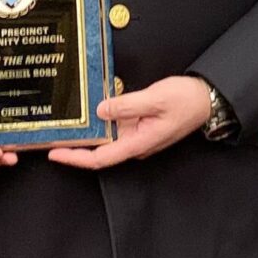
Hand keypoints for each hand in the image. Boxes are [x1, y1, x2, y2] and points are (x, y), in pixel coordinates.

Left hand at [48, 75, 208, 169]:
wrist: (207, 99)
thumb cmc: (186, 100)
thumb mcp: (156, 98)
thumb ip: (127, 105)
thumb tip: (100, 110)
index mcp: (138, 143)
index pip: (100, 158)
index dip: (75, 158)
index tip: (55, 152)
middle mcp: (135, 144)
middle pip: (99, 151)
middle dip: (74, 146)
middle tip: (50, 136)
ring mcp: (137, 136)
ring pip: (106, 138)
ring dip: (86, 132)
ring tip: (63, 123)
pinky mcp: (139, 126)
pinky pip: (115, 126)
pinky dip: (99, 120)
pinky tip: (88, 111)